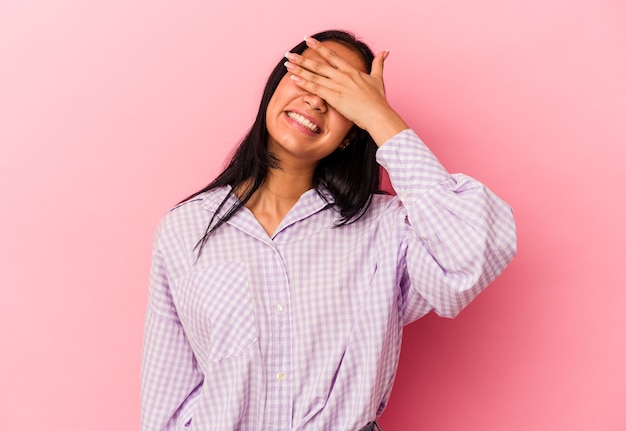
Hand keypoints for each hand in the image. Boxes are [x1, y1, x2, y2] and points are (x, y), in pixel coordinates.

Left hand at [284, 36, 407, 144]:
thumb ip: (379, 64)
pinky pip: (315, 88)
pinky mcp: (334, 97)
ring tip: (287, 65)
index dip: (318, 47)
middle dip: (302, 59)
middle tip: (289, 54)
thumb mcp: (378, 78)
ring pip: (314, 75)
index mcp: (351, 70)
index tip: (308, 40)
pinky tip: (294, 78)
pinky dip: (304, 83)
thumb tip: (385, 52)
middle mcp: (342, 75)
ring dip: (299, 69)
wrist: (377, 114)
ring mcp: (337, 86)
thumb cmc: (378, 100)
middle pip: (318, 64)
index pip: (332, 56)